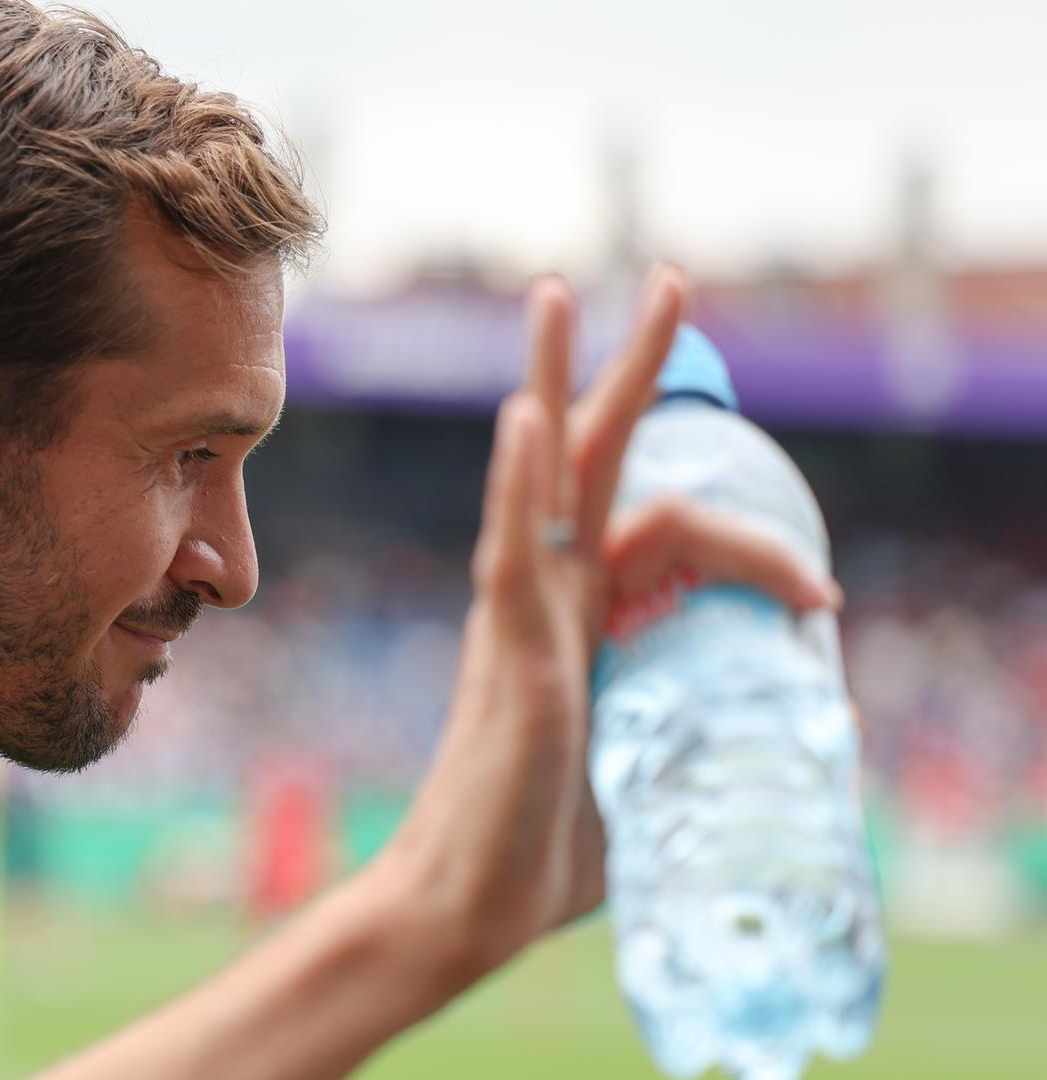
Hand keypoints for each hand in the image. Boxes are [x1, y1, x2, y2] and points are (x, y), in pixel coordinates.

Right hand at [381, 267, 842, 981]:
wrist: (467, 907)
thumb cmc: (542, 852)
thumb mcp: (642, 770)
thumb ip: (675, 733)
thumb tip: (747, 761)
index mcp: (582, 619)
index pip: (666, 531)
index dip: (758, 543)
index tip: (827, 601)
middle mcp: (548, 601)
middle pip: (592, 460)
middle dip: (629, 369)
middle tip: (668, 281)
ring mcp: (522, 620)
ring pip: (543, 479)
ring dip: (558, 382)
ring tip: (561, 294)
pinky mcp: (512, 657)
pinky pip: (512, 553)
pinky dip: (521, 482)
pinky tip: (528, 418)